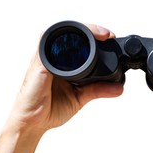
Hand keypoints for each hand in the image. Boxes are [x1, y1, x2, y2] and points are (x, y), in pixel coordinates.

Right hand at [0, 24, 122, 152]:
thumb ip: (98, 90)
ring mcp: (45, 59)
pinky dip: (63, 41)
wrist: (33, 123)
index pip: (78, 42)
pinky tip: (78, 42)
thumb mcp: (80, 97)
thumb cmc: (50, 109)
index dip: (93, 36)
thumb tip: (119, 88)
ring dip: (80, 31)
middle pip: (70, 34)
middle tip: (107, 35)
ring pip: (61, 34)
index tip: (109, 37)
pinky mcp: (39, 64)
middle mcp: (53, 57)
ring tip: (99, 35)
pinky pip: (48, 45)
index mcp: (63, 63)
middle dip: (90, 29)